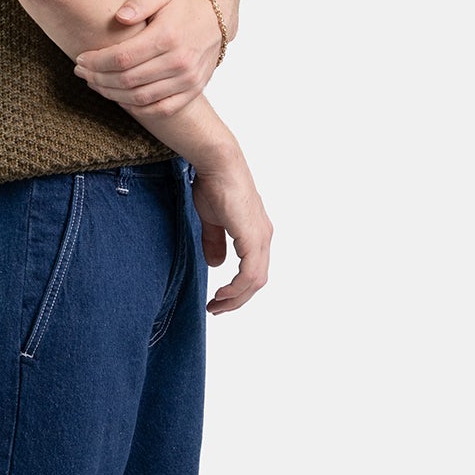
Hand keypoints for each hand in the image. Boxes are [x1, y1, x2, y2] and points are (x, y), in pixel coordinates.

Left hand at [72, 0, 223, 114]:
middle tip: (81, 73)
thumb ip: (139, 2)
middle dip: (98, 78)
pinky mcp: (193, 92)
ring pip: (140, 98)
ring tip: (95, 84)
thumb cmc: (184, 5)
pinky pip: (160, 109)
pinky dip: (137, 109)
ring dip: (112, 95)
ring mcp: (188, 80)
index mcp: (168, 36)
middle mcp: (179, 61)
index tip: (80, 59)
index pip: (122, 58)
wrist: (218, 20)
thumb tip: (120, 17)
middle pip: (127, 80)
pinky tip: (120, 98)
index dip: (96, 62)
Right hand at [191, 153, 271, 314]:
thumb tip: (216, 264)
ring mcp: (260, 237)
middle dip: (237, 300)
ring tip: (216, 306)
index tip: (218, 299)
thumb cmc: (214, 185)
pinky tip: (222, 293)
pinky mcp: (253, 237)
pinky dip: (237, 288)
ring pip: (255, 280)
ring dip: (236, 298)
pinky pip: (250, 273)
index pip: (253, 271)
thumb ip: (215, 242)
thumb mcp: (212, 220)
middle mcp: (263, 237)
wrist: (218, 165)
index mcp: (255, 233)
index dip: (237, 289)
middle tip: (216, 309)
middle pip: (256, 280)